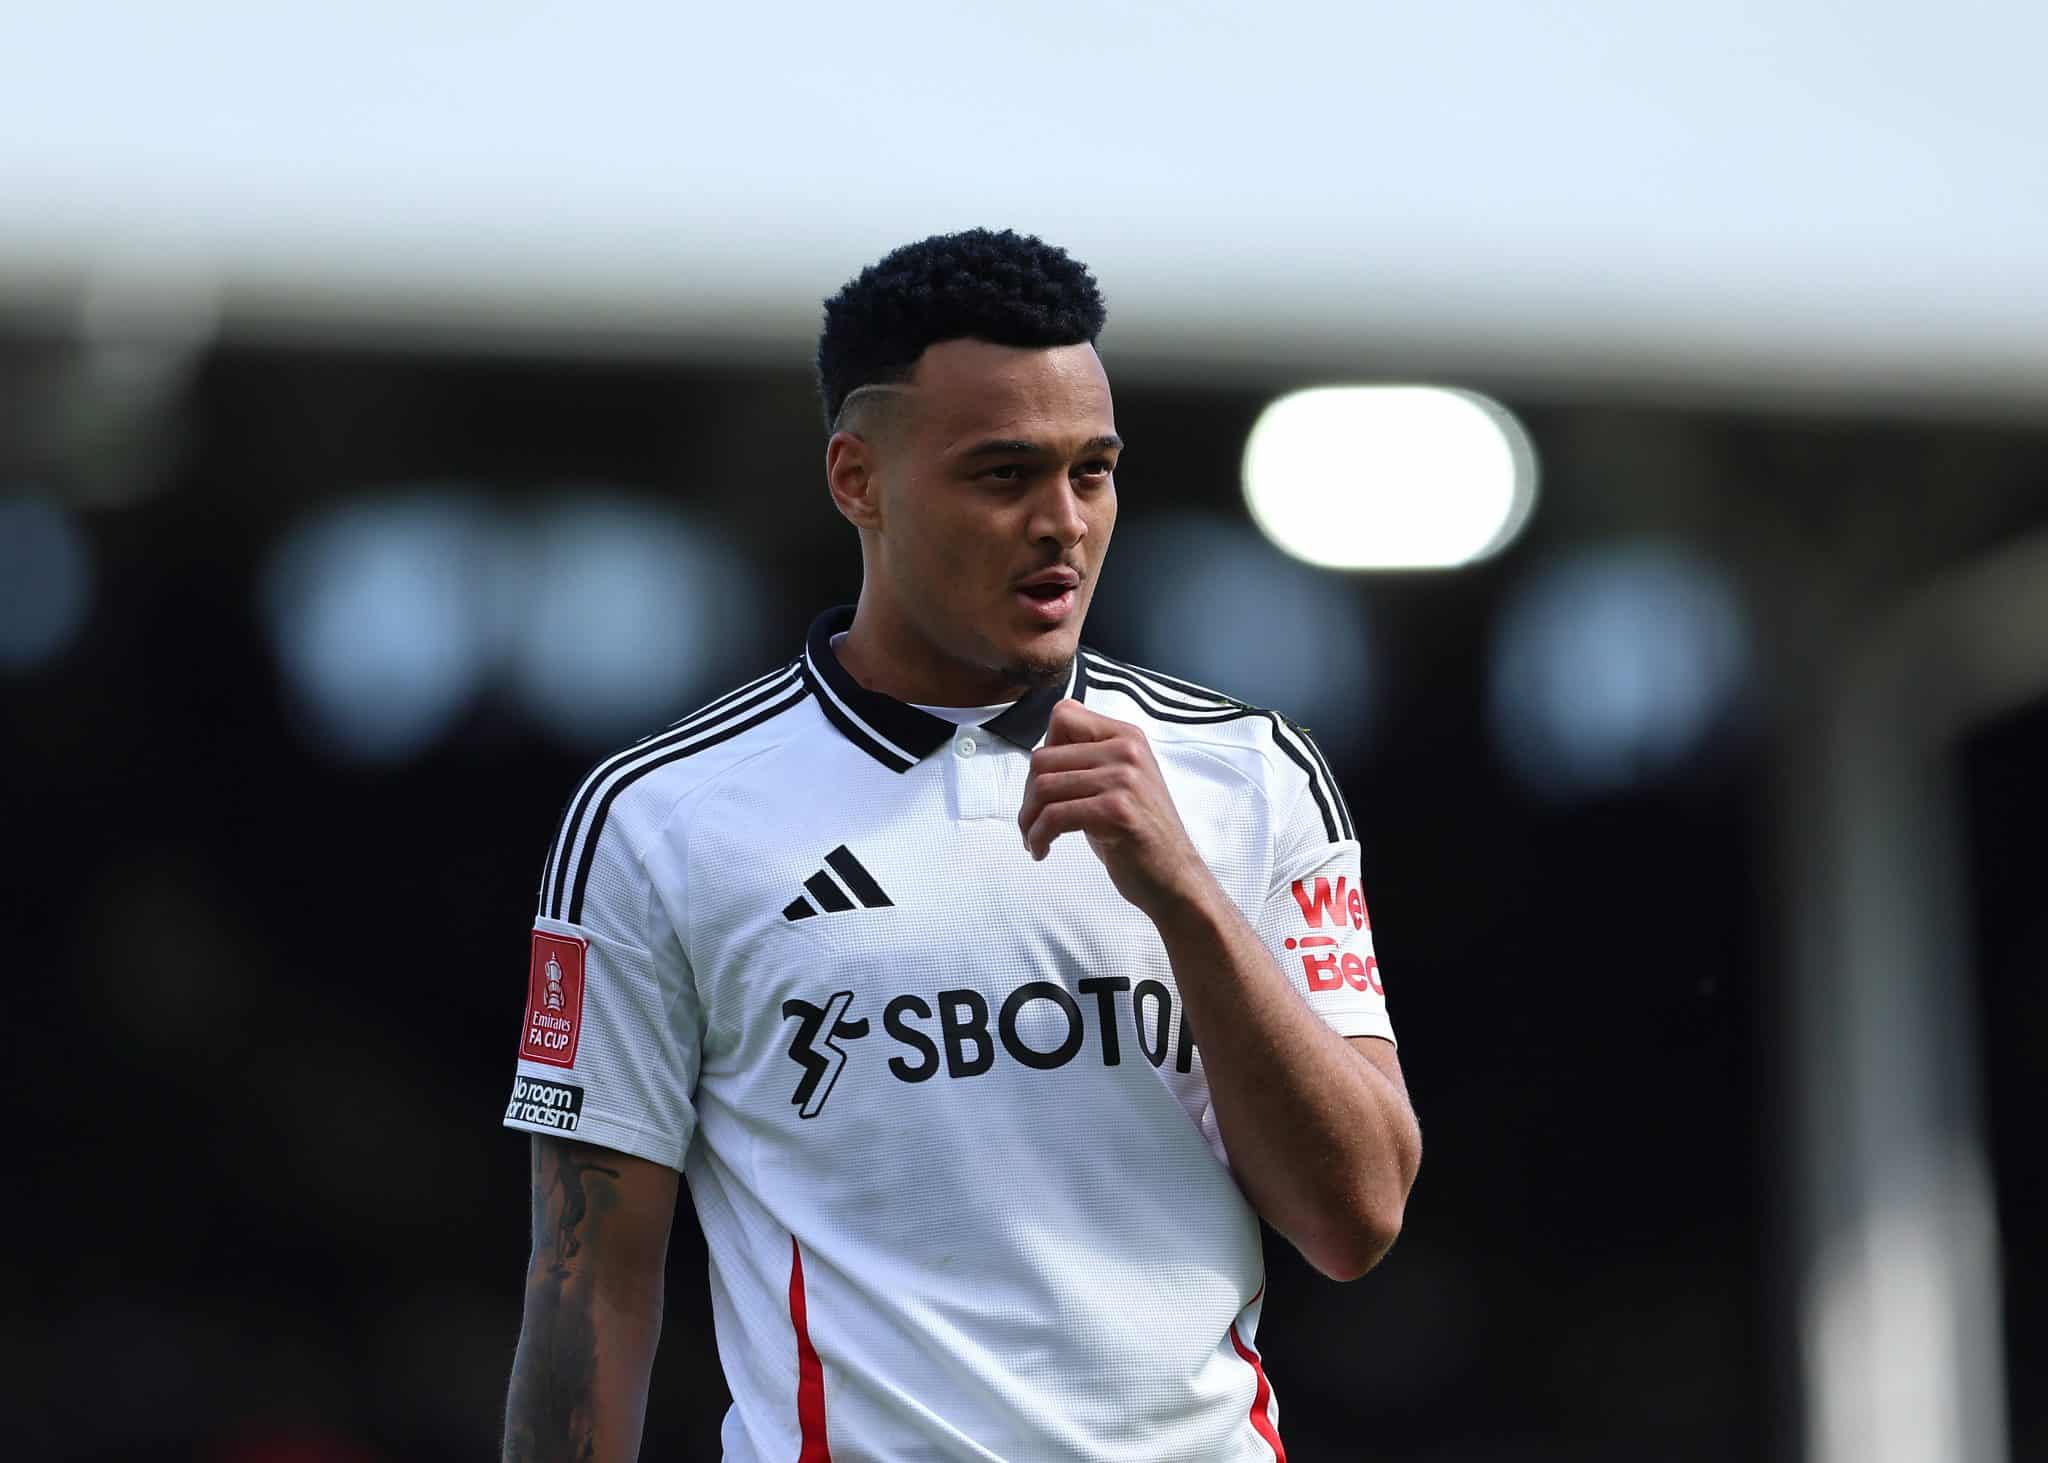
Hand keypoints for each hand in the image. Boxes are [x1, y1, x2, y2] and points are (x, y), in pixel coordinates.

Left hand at [1018, 699, 1215, 917]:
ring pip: (1043, 787)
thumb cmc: (1137, 834)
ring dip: (1029, 819)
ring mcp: (1123, 779)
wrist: (1173, 877)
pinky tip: (1041, 851)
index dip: (1045, 752)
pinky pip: (1053, 816)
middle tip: (1033, 823)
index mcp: (1126, 736)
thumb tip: (1039, 754)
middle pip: (1043, 757)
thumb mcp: (1117, 784)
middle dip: (1028, 795)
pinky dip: (1038, 837)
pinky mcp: (1116, 810)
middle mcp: (1126, 749)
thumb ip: (1087, 761)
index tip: (1047, 786)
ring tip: (1035, 839)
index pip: (1063, 716)